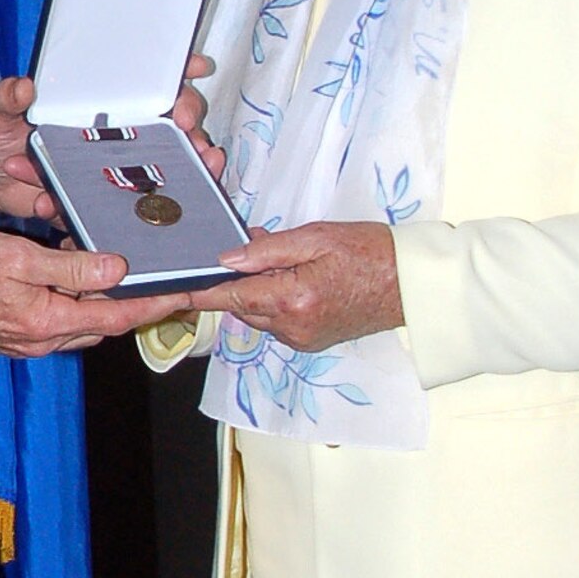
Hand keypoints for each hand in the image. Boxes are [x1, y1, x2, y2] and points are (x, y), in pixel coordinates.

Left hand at [0, 56, 218, 220]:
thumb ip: (7, 99)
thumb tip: (23, 87)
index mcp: (94, 103)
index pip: (145, 79)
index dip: (178, 70)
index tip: (198, 68)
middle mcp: (114, 132)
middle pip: (172, 126)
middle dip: (193, 129)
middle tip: (194, 136)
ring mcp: (113, 167)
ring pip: (164, 169)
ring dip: (185, 171)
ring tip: (196, 168)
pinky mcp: (104, 200)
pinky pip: (123, 207)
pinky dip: (121, 211)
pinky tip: (111, 202)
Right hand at [0, 229, 195, 355]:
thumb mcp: (18, 259)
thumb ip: (70, 267)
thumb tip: (117, 269)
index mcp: (50, 322)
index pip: (118, 316)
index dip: (155, 304)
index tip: (185, 292)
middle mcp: (45, 340)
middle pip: (105, 324)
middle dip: (136, 305)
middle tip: (163, 281)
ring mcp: (30, 341)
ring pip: (83, 323)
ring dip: (106, 302)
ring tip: (124, 272)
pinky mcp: (16, 335)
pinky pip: (60, 321)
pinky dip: (77, 301)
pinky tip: (74, 274)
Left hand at [182, 221, 402, 352]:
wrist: (411, 283)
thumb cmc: (368, 251)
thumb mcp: (316, 236)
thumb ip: (268, 248)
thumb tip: (227, 256)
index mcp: (293, 300)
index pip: (230, 296)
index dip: (197, 291)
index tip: (167, 288)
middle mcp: (293, 328)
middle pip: (239, 306)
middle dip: (232, 281)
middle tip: (242, 249)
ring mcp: (302, 339)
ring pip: (255, 313)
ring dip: (253, 290)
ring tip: (276, 259)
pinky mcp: (310, 341)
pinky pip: (274, 320)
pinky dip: (271, 300)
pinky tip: (289, 277)